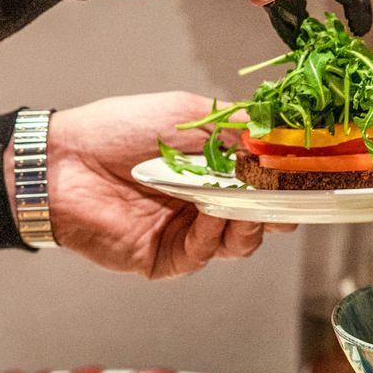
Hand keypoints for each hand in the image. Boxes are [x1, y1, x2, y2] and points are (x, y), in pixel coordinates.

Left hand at [11, 92, 293, 279]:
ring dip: (249, 222)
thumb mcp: (187, 115)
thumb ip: (236, 129)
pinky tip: (213, 212)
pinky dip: (214, 233)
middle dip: (278, 209)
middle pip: (260, 217)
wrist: (62, 162)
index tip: (309, 173)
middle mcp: (206, 203)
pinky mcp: (166, 257)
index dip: (287, 181)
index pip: (264, 181)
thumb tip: (279, 139)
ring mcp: (188, 232)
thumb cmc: (115, 130)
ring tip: (247, 202)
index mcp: (213, 167)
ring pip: (238, 241)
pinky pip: (203, 252)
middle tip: (289, 196)